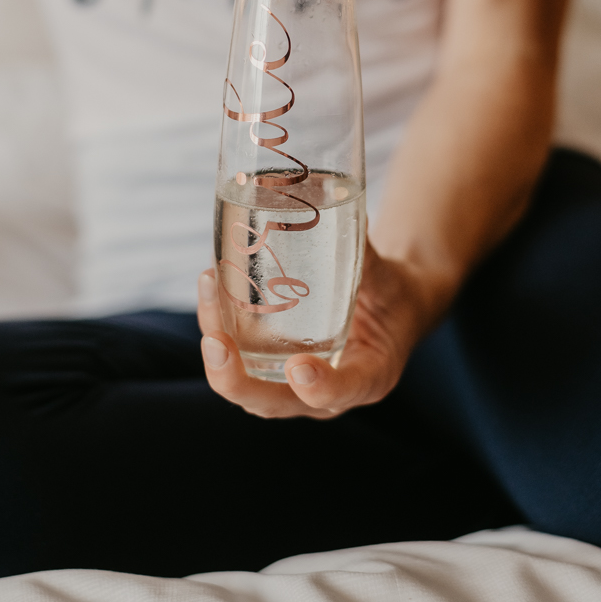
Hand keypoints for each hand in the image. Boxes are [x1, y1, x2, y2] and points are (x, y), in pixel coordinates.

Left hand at [197, 239, 447, 418]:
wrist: (388, 305)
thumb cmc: (392, 293)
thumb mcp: (388, 276)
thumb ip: (364, 253)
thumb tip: (334, 198)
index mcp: (370, 376)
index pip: (345, 392)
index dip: (322, 387)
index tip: (300, 367)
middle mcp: (327, 394)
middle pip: (275, 403)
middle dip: (236, 380)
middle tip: (216, 343)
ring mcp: (294, 386)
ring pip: (247, 384)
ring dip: (217, 350)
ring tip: (207, 289)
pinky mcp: (273, 368)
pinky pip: (239, 360)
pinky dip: (219, 326)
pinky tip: (210, 284)